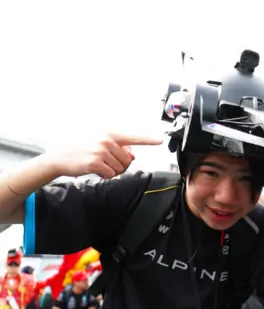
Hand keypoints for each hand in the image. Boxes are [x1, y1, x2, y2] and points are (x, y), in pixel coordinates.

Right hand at [47, 133, 162, 178]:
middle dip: (121, 165)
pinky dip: (105, 176)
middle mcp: (106, 140)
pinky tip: (95, 171)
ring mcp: (100, 151)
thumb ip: (118, 147)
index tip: (160, 140)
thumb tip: (132, 156)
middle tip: (107, 164)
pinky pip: (111, 174)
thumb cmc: (81, 150)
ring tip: (99, 165)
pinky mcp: (95, 162)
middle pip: (128, 160)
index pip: (132, 137)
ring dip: (113, 171)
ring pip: (121, 168)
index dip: (148, 139)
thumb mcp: (99, 143)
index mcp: (109, 133)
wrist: (59, 158)